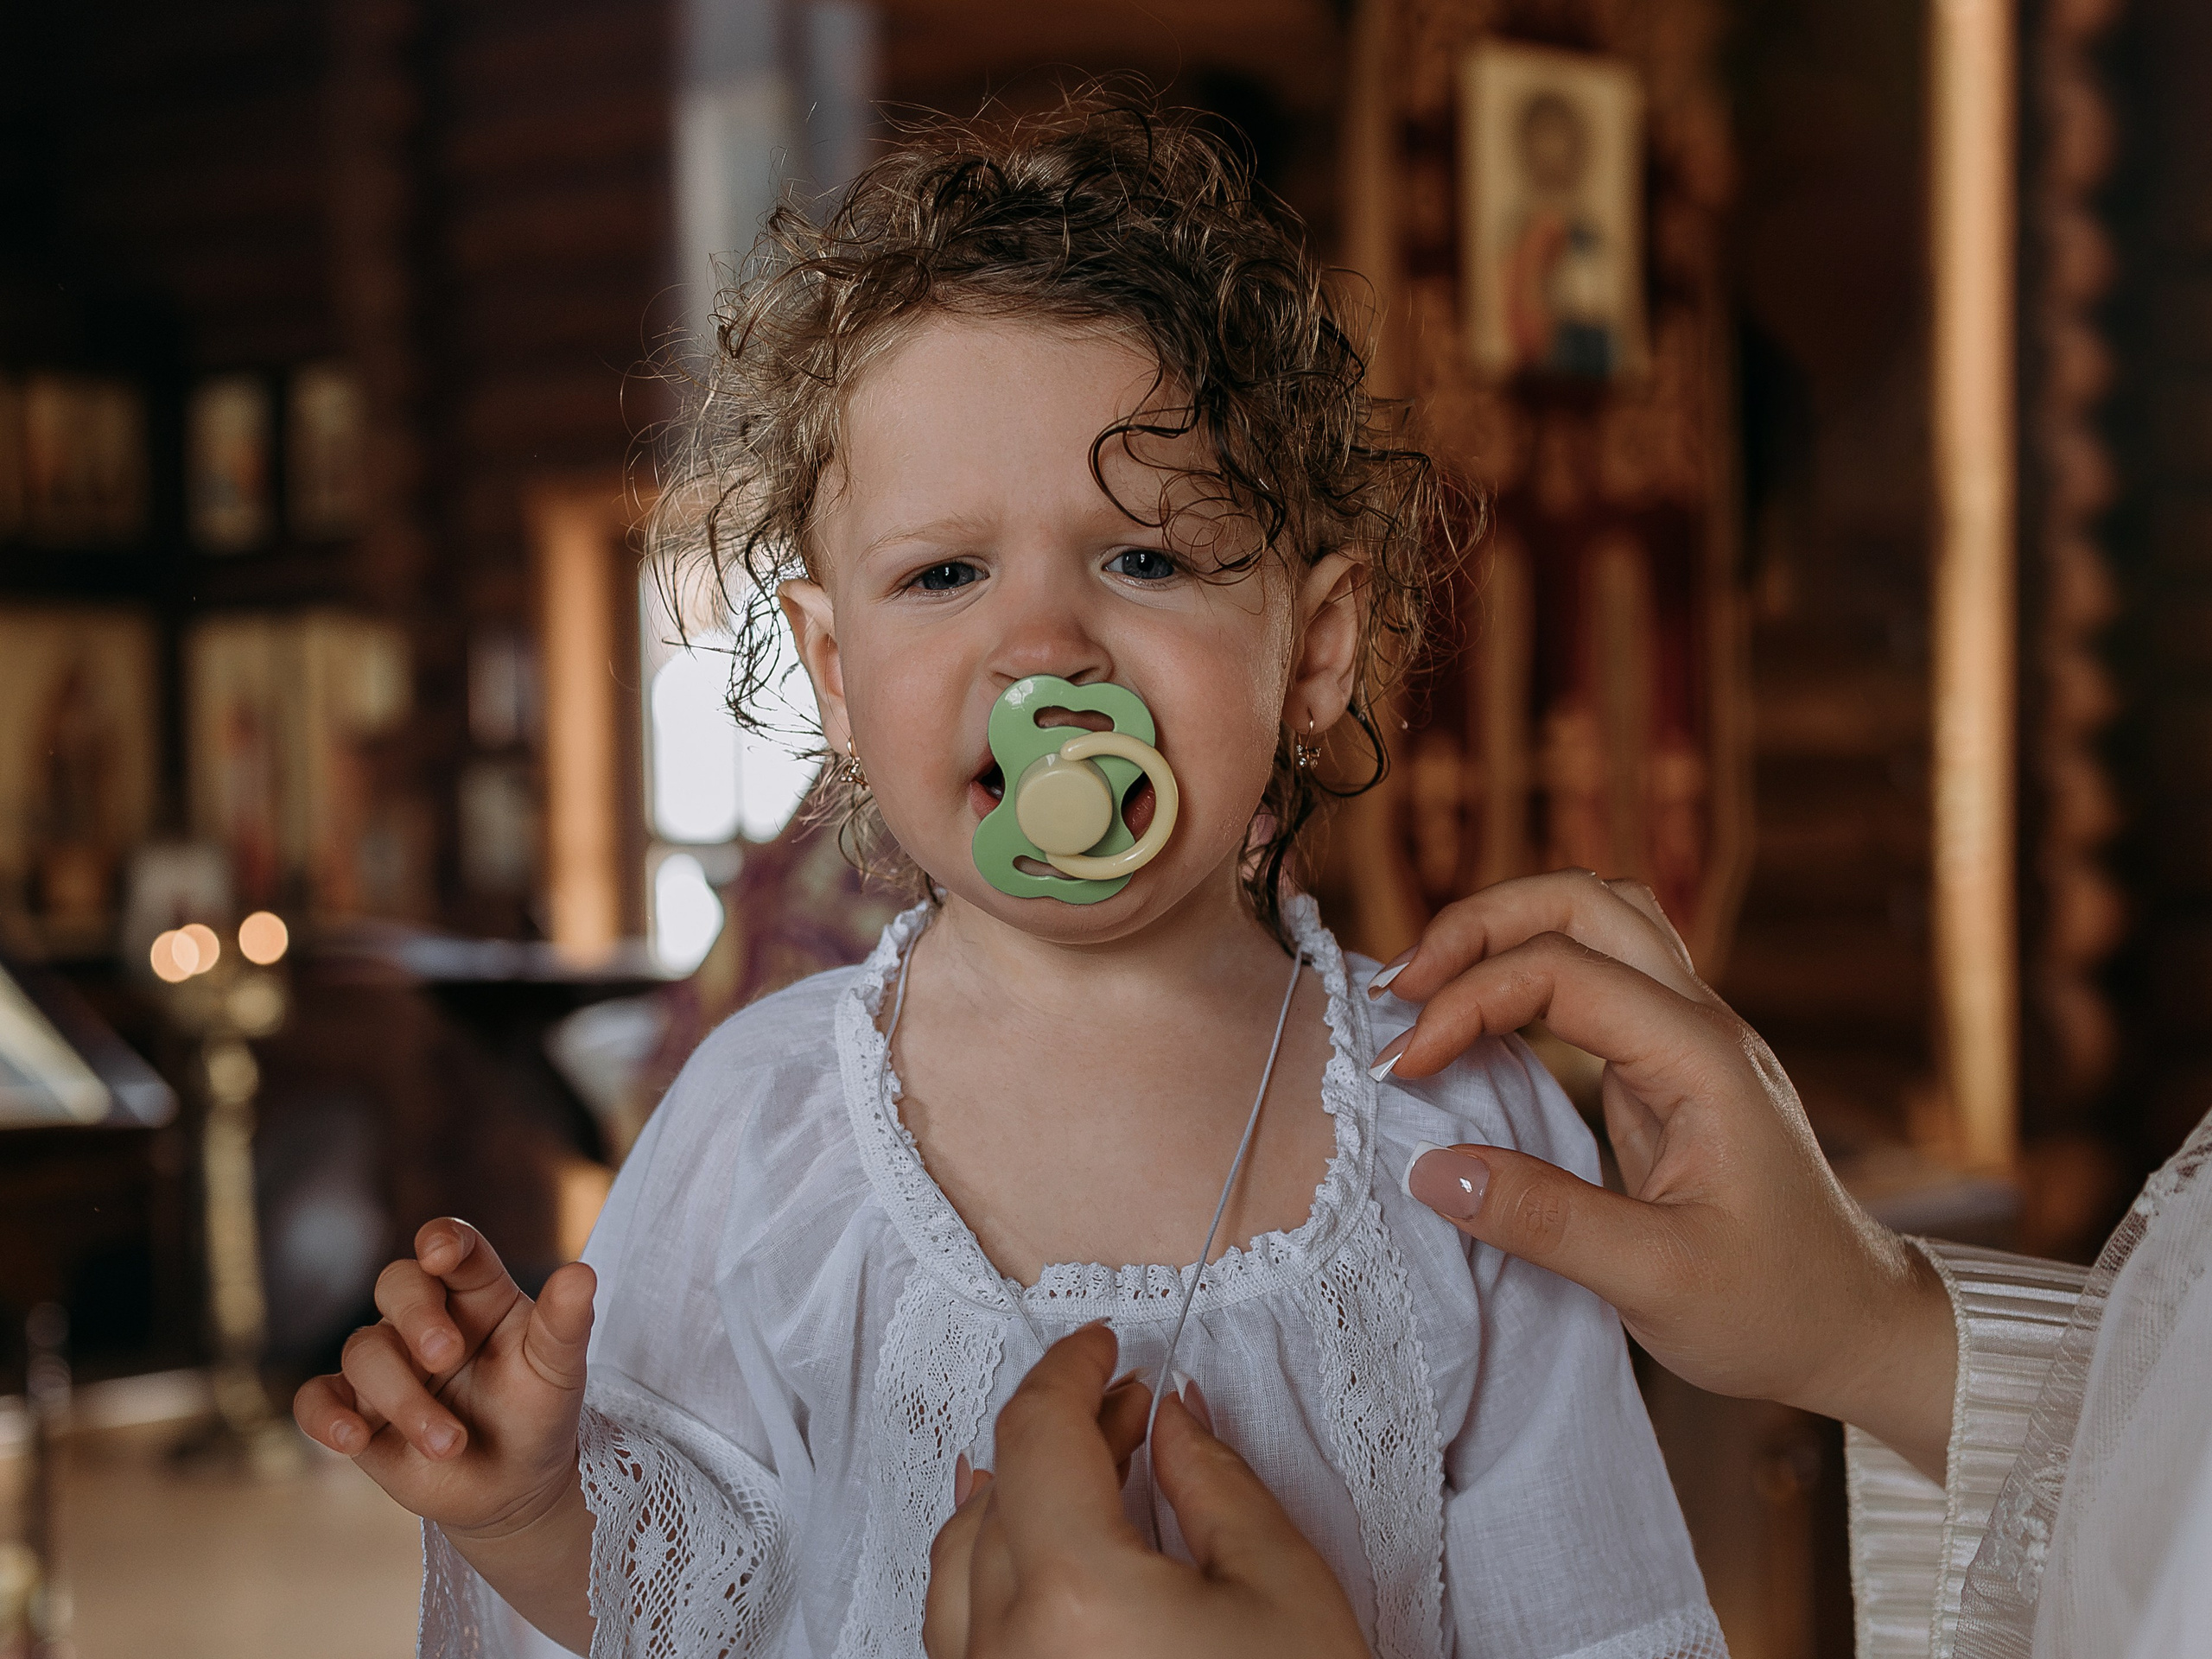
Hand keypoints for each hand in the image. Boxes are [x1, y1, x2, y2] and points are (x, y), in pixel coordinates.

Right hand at [293, 1220, 597, 1646]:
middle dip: (416, 1317)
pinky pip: (316, 1399)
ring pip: (364, 1350)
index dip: (443, 1241)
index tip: (440, 1254)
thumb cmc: (538, 1411)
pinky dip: (324, 1417)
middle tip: (446, 1356)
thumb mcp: (559, 1369)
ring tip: (451, 1445)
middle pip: (398, 1284)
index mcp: (478, 1292)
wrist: (515, 1487)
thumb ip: (566, 1322)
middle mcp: (427, 1318)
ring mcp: (388, 1363)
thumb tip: (581, 1273)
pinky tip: (351, 1439)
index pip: (455, 1248)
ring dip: (404, 1398)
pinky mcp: (357, 1410)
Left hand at [924, 1324, 1368, 1658]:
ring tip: (1068, 1464)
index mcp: (1069, 1596)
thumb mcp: (1281, 1588)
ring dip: (1008, 1501)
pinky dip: (984, 1577)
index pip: (1037, 1436)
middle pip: (996, 1496)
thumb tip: (1168, 1418)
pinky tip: (1020, 1557)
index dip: (1070, 1370)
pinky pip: (956, 1640)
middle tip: (1126, 1408)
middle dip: (1060, 1434)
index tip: (1103, 1345)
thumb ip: (1215, 1481)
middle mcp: (1000, 1655)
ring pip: (956, 1569)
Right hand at [1376, 871, 1956, 1477]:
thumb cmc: (1774, 1310)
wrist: (1857, 1328)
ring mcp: (1690, 1035)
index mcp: (1705, 1060)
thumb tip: (1429, 1168)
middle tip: (1399, 991)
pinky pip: (1596, 969)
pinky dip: (1526, 967)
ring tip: (1428, 985)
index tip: (1402, 1068)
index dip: (1468, 1002)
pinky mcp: (1670, 1061)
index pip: (1563, 972)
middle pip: (1583, 900)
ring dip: (1506, 931)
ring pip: (1596, 916)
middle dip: (1479, 926)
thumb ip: (1543, 1221)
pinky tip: (1477, 1016)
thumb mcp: (1657, 1282)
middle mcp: (1702, 1024)